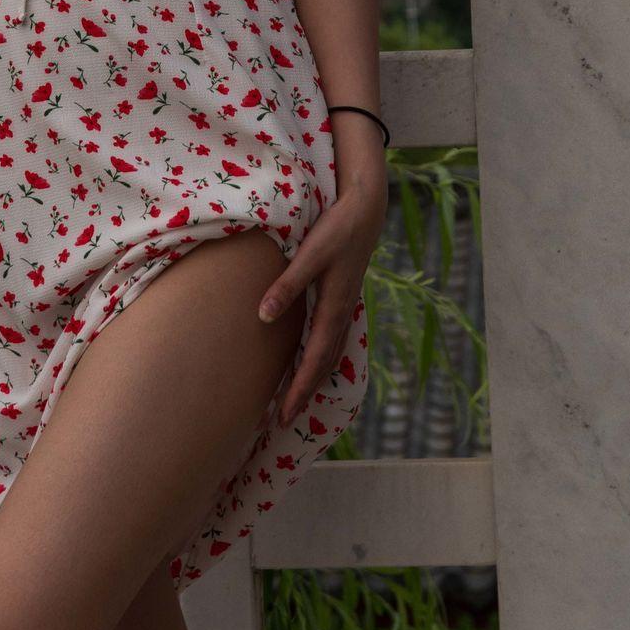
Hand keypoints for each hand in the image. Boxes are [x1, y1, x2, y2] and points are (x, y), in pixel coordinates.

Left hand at [257, 156, 389, 427]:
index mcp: (334, 309)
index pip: (314, 361)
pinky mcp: (341, 297)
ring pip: (329, 354)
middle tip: (282, 420)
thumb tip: (263, 317)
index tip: (283, 415)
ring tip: (295, 399)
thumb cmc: (336, 229)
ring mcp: (344, 307)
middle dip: (304, 393)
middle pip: (323, 365)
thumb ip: (287, 284)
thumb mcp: (310, 254)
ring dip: (312, 378)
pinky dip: (321, 358)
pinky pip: (332, 339)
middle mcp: (341, 314)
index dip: (299, 389)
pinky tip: (311, 360)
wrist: (366, 209)